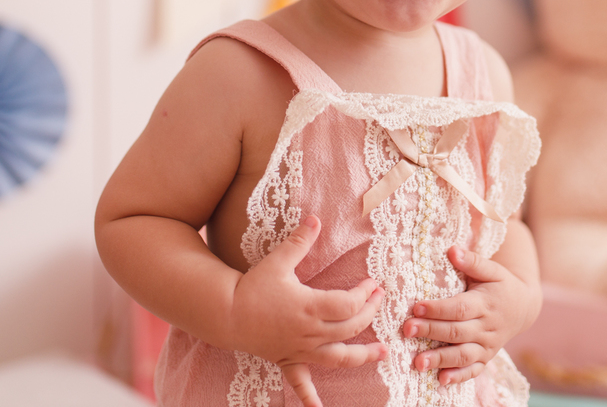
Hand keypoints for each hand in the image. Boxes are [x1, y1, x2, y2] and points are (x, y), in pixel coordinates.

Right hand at [230, 215, 386, 406]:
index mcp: (310, 307)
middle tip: (379, 300)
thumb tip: (316, 217)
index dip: (365, 294)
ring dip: (362, 356)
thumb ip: (300, 240)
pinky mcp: (287, 359)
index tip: (372, 283)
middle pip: (350, 327)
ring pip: (338, 357)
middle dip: (370, 314)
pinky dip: (310, 397)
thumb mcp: (278, 260)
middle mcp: (309, 332)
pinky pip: (300, 382)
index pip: (349, 303)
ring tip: (382, 353)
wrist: (224, 313)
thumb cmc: (252, 286)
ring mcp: (299, 349)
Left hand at [402, 245, 536, 386]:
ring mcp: (487, 345)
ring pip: (463, 355)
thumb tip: (452, 250)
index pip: (460, 308)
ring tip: (418, 362)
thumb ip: (472, 261)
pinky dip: (459, 377)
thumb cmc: (501, 285)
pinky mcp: (486, 357)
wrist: (524, 307)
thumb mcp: (492, 270)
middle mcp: (487, 327)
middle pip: (457, 332)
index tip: (416, 307)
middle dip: (431, 331)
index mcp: (485, 303)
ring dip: (440, 359)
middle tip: (407, 330)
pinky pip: (474, 370)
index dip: (438, 309)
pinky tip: (441, 380)